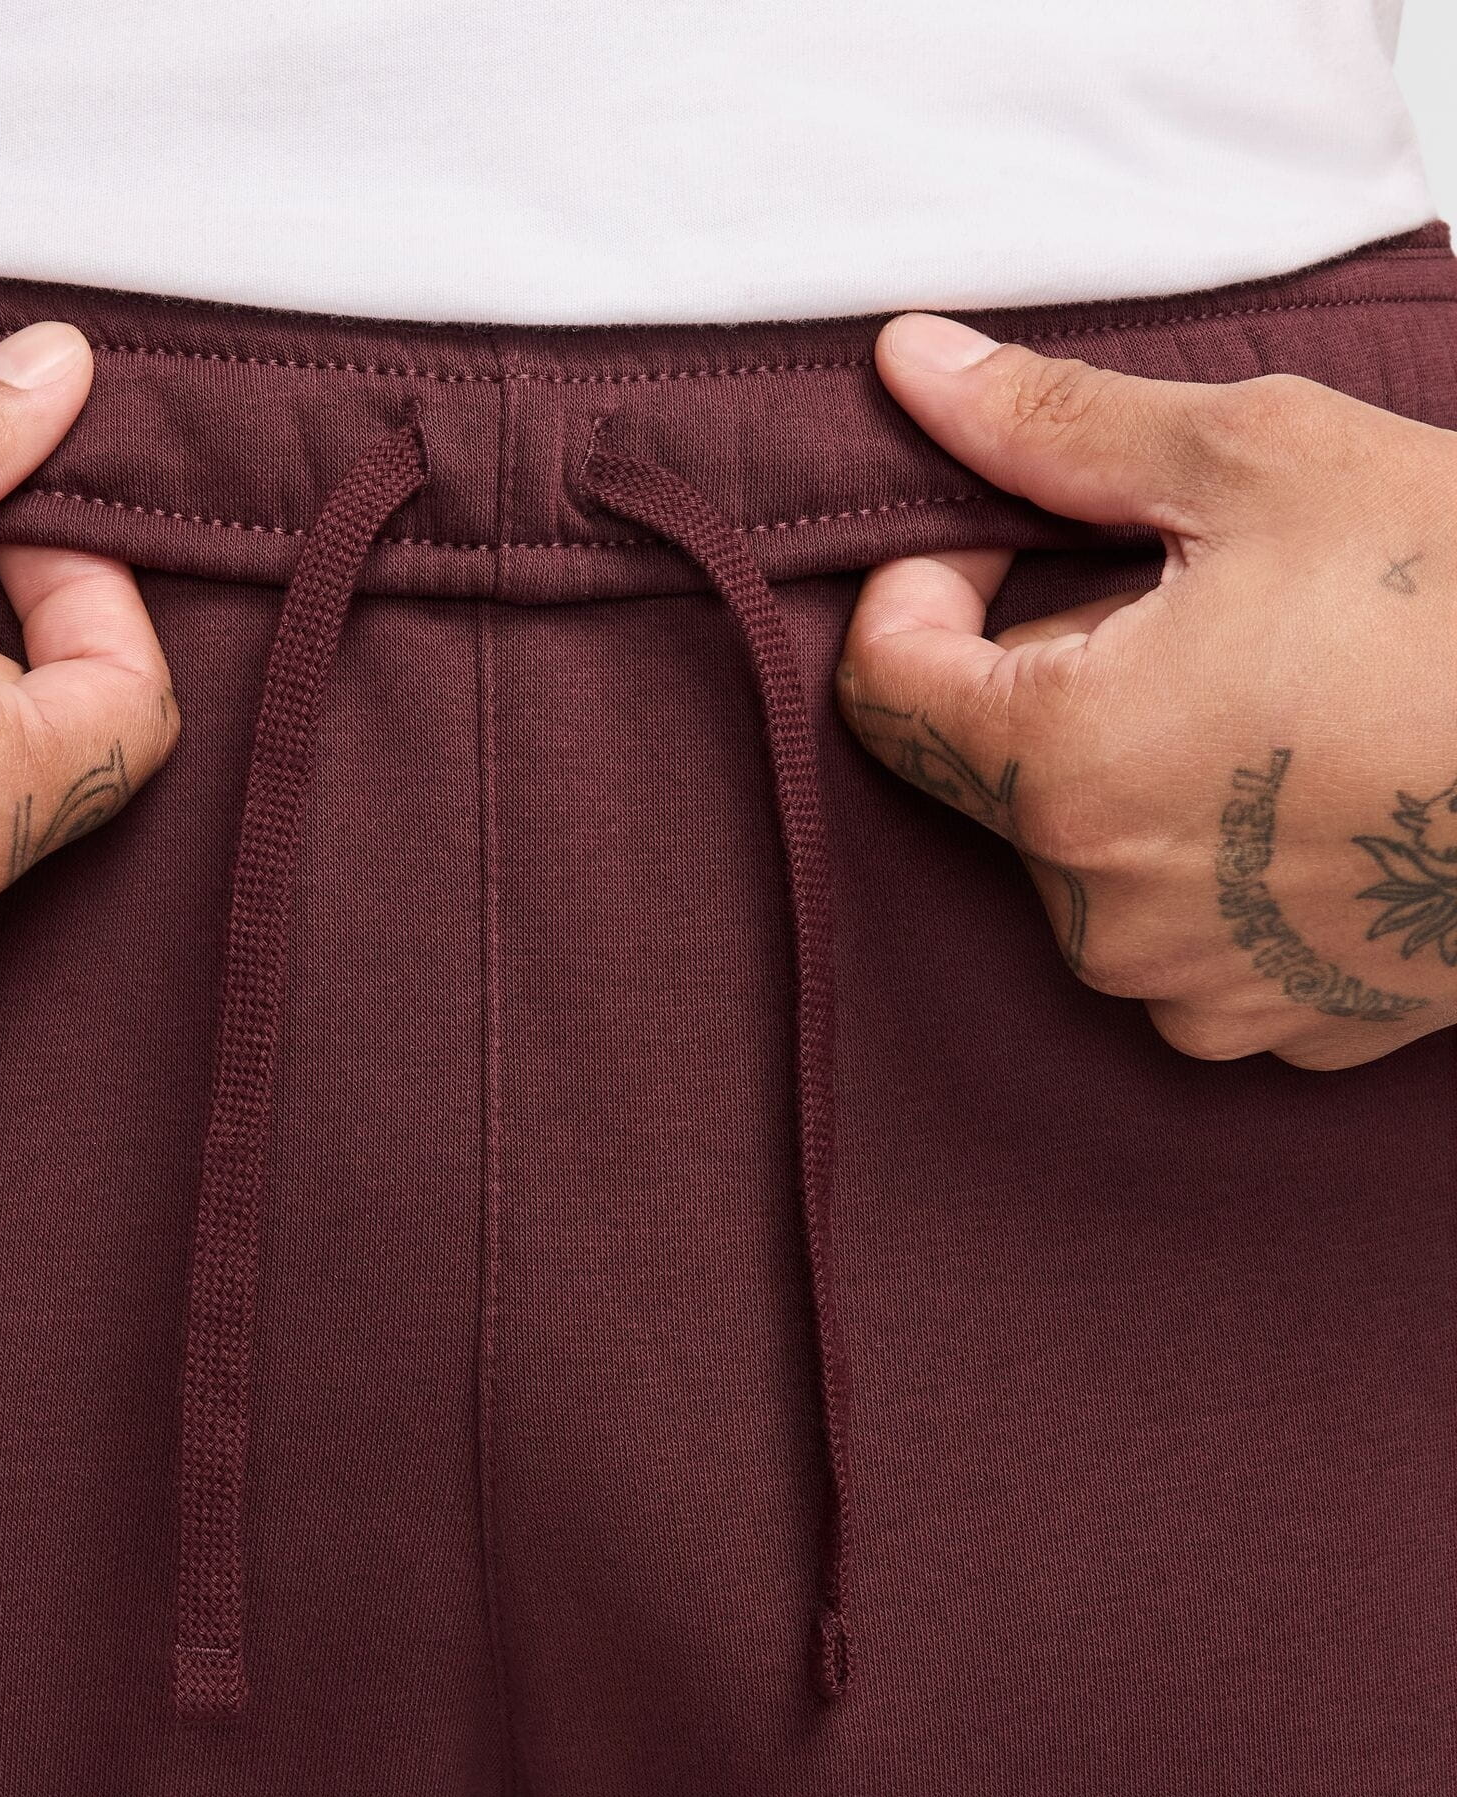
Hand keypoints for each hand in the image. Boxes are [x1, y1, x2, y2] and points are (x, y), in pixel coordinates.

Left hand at [838, 316, 1456, 1068]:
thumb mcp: (1265, 463)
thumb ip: (1058, 428)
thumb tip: (912, 369)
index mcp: (1062, 774)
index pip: (881, 688)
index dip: (917, 587)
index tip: (997, 537)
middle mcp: (1097, 913)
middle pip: (990, 766)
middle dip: (1052, 666)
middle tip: (1189, 595)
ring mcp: (1190, 987)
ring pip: (1087, 848)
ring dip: (1138, 760)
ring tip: (1276, 690)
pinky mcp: (1277, 1027)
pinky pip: (1185, 929)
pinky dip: (1216, 853)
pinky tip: (1315, 786)